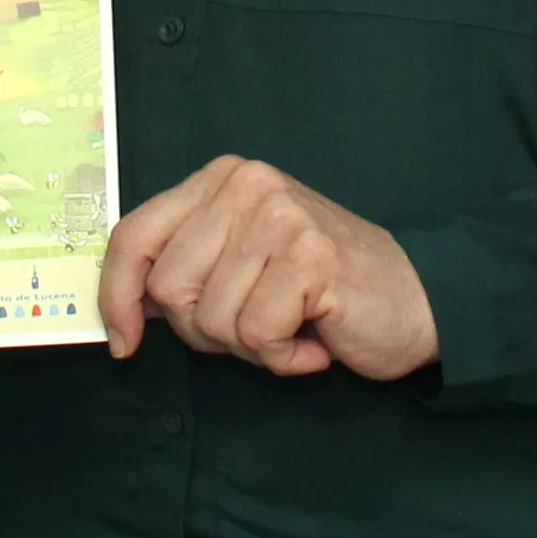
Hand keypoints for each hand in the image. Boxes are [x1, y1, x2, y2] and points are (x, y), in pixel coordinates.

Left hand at [96, 156, 437, 379]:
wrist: (419, 299)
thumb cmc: (322, 290)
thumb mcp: (242, 260)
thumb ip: (188, 264)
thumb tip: (124, 306)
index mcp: (222, 179)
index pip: (134, 235)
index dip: (117, 295)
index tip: (125, 342)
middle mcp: (247, 186)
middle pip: (170, 287)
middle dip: (206, 331)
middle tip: (258, 326)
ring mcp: (279, 218)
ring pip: (212, 318)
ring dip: (251, 347)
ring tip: (293, 327)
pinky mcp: (309, 258)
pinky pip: (257, 336)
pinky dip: (283, 358)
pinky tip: (314, 341)